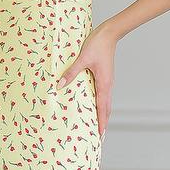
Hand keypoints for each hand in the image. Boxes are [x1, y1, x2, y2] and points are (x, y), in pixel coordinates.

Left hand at [55, 20, 116, 139]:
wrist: (109, 33)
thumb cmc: (97, 44)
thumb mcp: (82, 58)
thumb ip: (71, 72)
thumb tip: (60, 85)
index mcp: (104, 84)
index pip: (103, 108)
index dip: (101, 123)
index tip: (101, 136)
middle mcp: (107, 85)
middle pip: (106, 109)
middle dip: (103, 123)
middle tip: (99, 137)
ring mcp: (106, 81)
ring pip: (105, 102)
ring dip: (102, 115)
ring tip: (97, 126)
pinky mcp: (104, 77)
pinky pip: (102, 95)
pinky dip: (100, 105)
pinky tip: (94, 106)